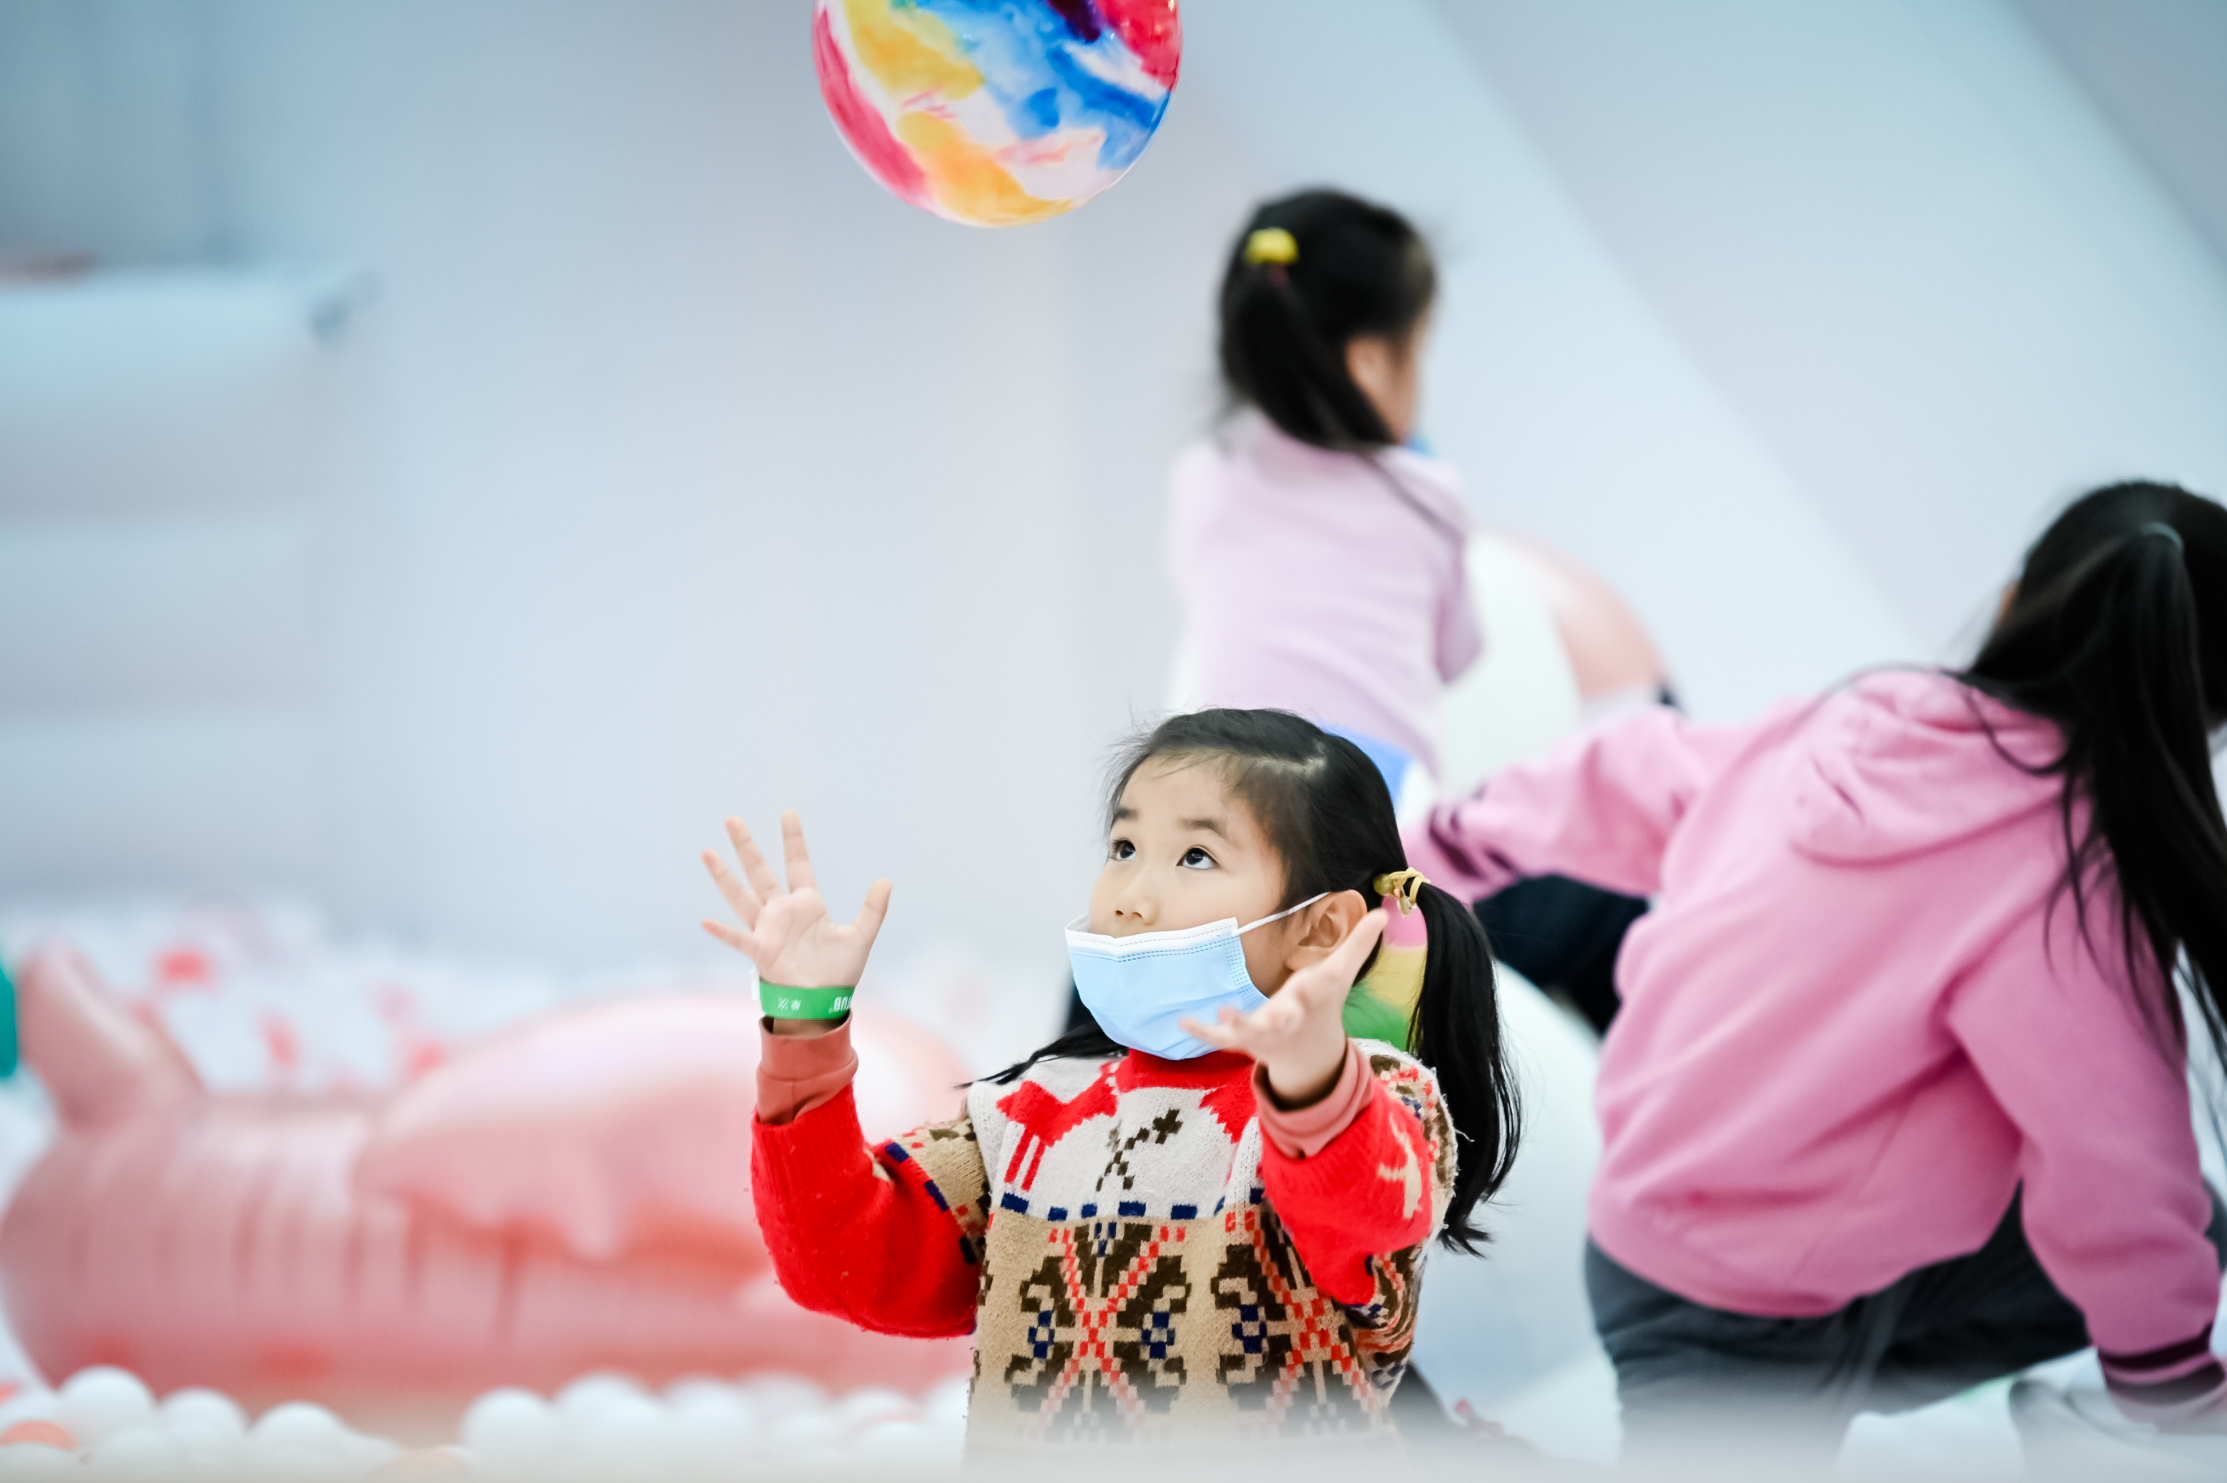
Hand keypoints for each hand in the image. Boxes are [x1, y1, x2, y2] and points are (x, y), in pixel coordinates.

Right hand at [701, 812, 890, 1007]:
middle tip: (732, 819)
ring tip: (707, 852)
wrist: (823, 1002)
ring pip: (742, 896)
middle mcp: (782, 911)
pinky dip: (723, 932)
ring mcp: (767, 929)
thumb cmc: (838, 971)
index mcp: (807, 903)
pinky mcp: (761, 951)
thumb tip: (886, 881)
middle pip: (760, 871)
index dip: (793, 839)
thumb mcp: (861, 935)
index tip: (788, 813)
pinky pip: (739, 938)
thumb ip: (873, 908)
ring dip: (725, 876)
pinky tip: (707, 922)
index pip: (798, 863)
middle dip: (747, 847)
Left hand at [1182, 909, 1385, 1107]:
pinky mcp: (1243, 1040)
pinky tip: (1183, 1021)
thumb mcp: (1340, 973)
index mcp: (1313, 1000)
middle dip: (1280, 1019)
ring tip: (1222, 1011)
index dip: (1315, 985)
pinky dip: (1203, 1031)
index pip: (1317, 991)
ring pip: (1250, 1031)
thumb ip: (1358, 943)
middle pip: (1286, 1019)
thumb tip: (1384, 912)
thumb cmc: (1322, 1003)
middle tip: (1274, 1017)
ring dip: (1237, 1024)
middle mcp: (1289, 1019)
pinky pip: (1221, 1037)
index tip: (1313, 980)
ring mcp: (1264, 1033)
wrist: (1310, 1054)